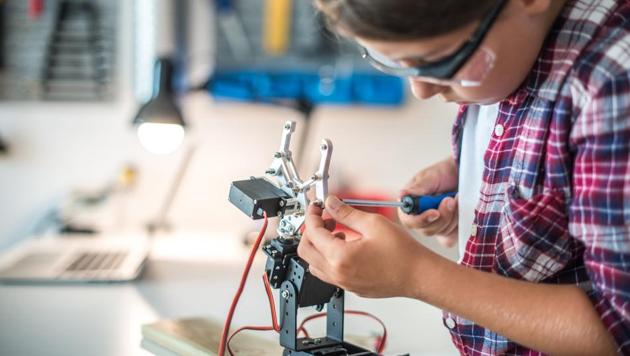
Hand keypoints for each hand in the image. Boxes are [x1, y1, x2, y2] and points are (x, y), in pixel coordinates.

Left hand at [298, 196, 431, 297]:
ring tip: (337, 233)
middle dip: (311, 231)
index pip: (312, 232)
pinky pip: (328, 273)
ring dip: (319, 246)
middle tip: (324, 218)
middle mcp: (338, 273)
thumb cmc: (403, 254)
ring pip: (314, 264)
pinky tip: (346, 246)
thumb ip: (347, 213)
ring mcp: (344, 283)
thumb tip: (331, 204)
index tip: (316, 207)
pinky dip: (328, 258)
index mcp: (340, 257)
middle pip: (305, 251)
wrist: (418, 275)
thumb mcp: (373, 224)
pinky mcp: (350, 287)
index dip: (312, 215)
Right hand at [398, 157, 458, 247]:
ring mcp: (434, 225)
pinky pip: (452, 235)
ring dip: (453, 216)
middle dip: (443, 216)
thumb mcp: (430, 177)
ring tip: (456, 199)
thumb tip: (402, 195)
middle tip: (450, 199)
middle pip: (427, 230)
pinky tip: (459, 209)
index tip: (435, 212)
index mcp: (409, 206)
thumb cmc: (442, 173)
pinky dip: (458, 223)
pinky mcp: (446, 230)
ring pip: (441, 232)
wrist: (461, 174)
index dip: (421, 219)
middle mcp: (419, 218)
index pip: (409, 220)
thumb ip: (418, 188)